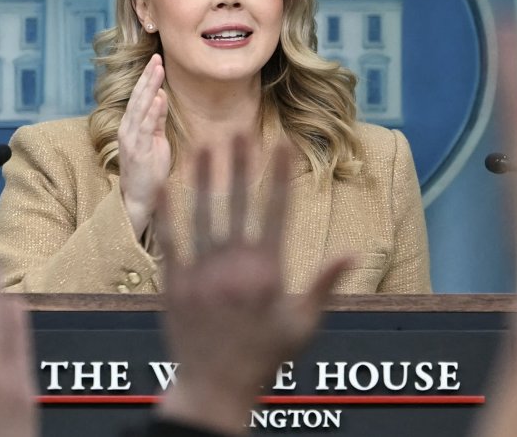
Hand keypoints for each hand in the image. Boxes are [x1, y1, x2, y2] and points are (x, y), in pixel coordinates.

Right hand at [118, 53, 170, 235]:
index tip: (156, 61)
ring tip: (157, 70)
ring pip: (140, 108)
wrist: (138, 198)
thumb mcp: (156, 141)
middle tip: (157, 57)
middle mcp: (127, 129)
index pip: (139, 97)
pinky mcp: (138, 151)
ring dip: (149, 88)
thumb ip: (157, 120)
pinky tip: (157, 97)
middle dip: (148, 77)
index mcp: (131, 126)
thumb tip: (161, 96)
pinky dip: (151, 112)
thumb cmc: (148, 171)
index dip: (147, 79)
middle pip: (138, 98)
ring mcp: (131, 139)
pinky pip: (145, 127)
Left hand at [156, 136, 349, 435]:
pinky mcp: (174, 284)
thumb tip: (351, 253)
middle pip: (238, 203)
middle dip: (240, 163)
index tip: (281, 143)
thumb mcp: (302, 325)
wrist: (215, 389)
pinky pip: (169, 241)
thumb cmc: (264, 359)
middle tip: (239, 128)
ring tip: (202, 144)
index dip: (279, 174)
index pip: (276, 210)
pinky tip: (165, 184)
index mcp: (268, 272)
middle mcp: (233, 266)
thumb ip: (324, 285)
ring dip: (203, 178)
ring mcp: (201, 273)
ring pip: (202, 215)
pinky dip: (167, 213)